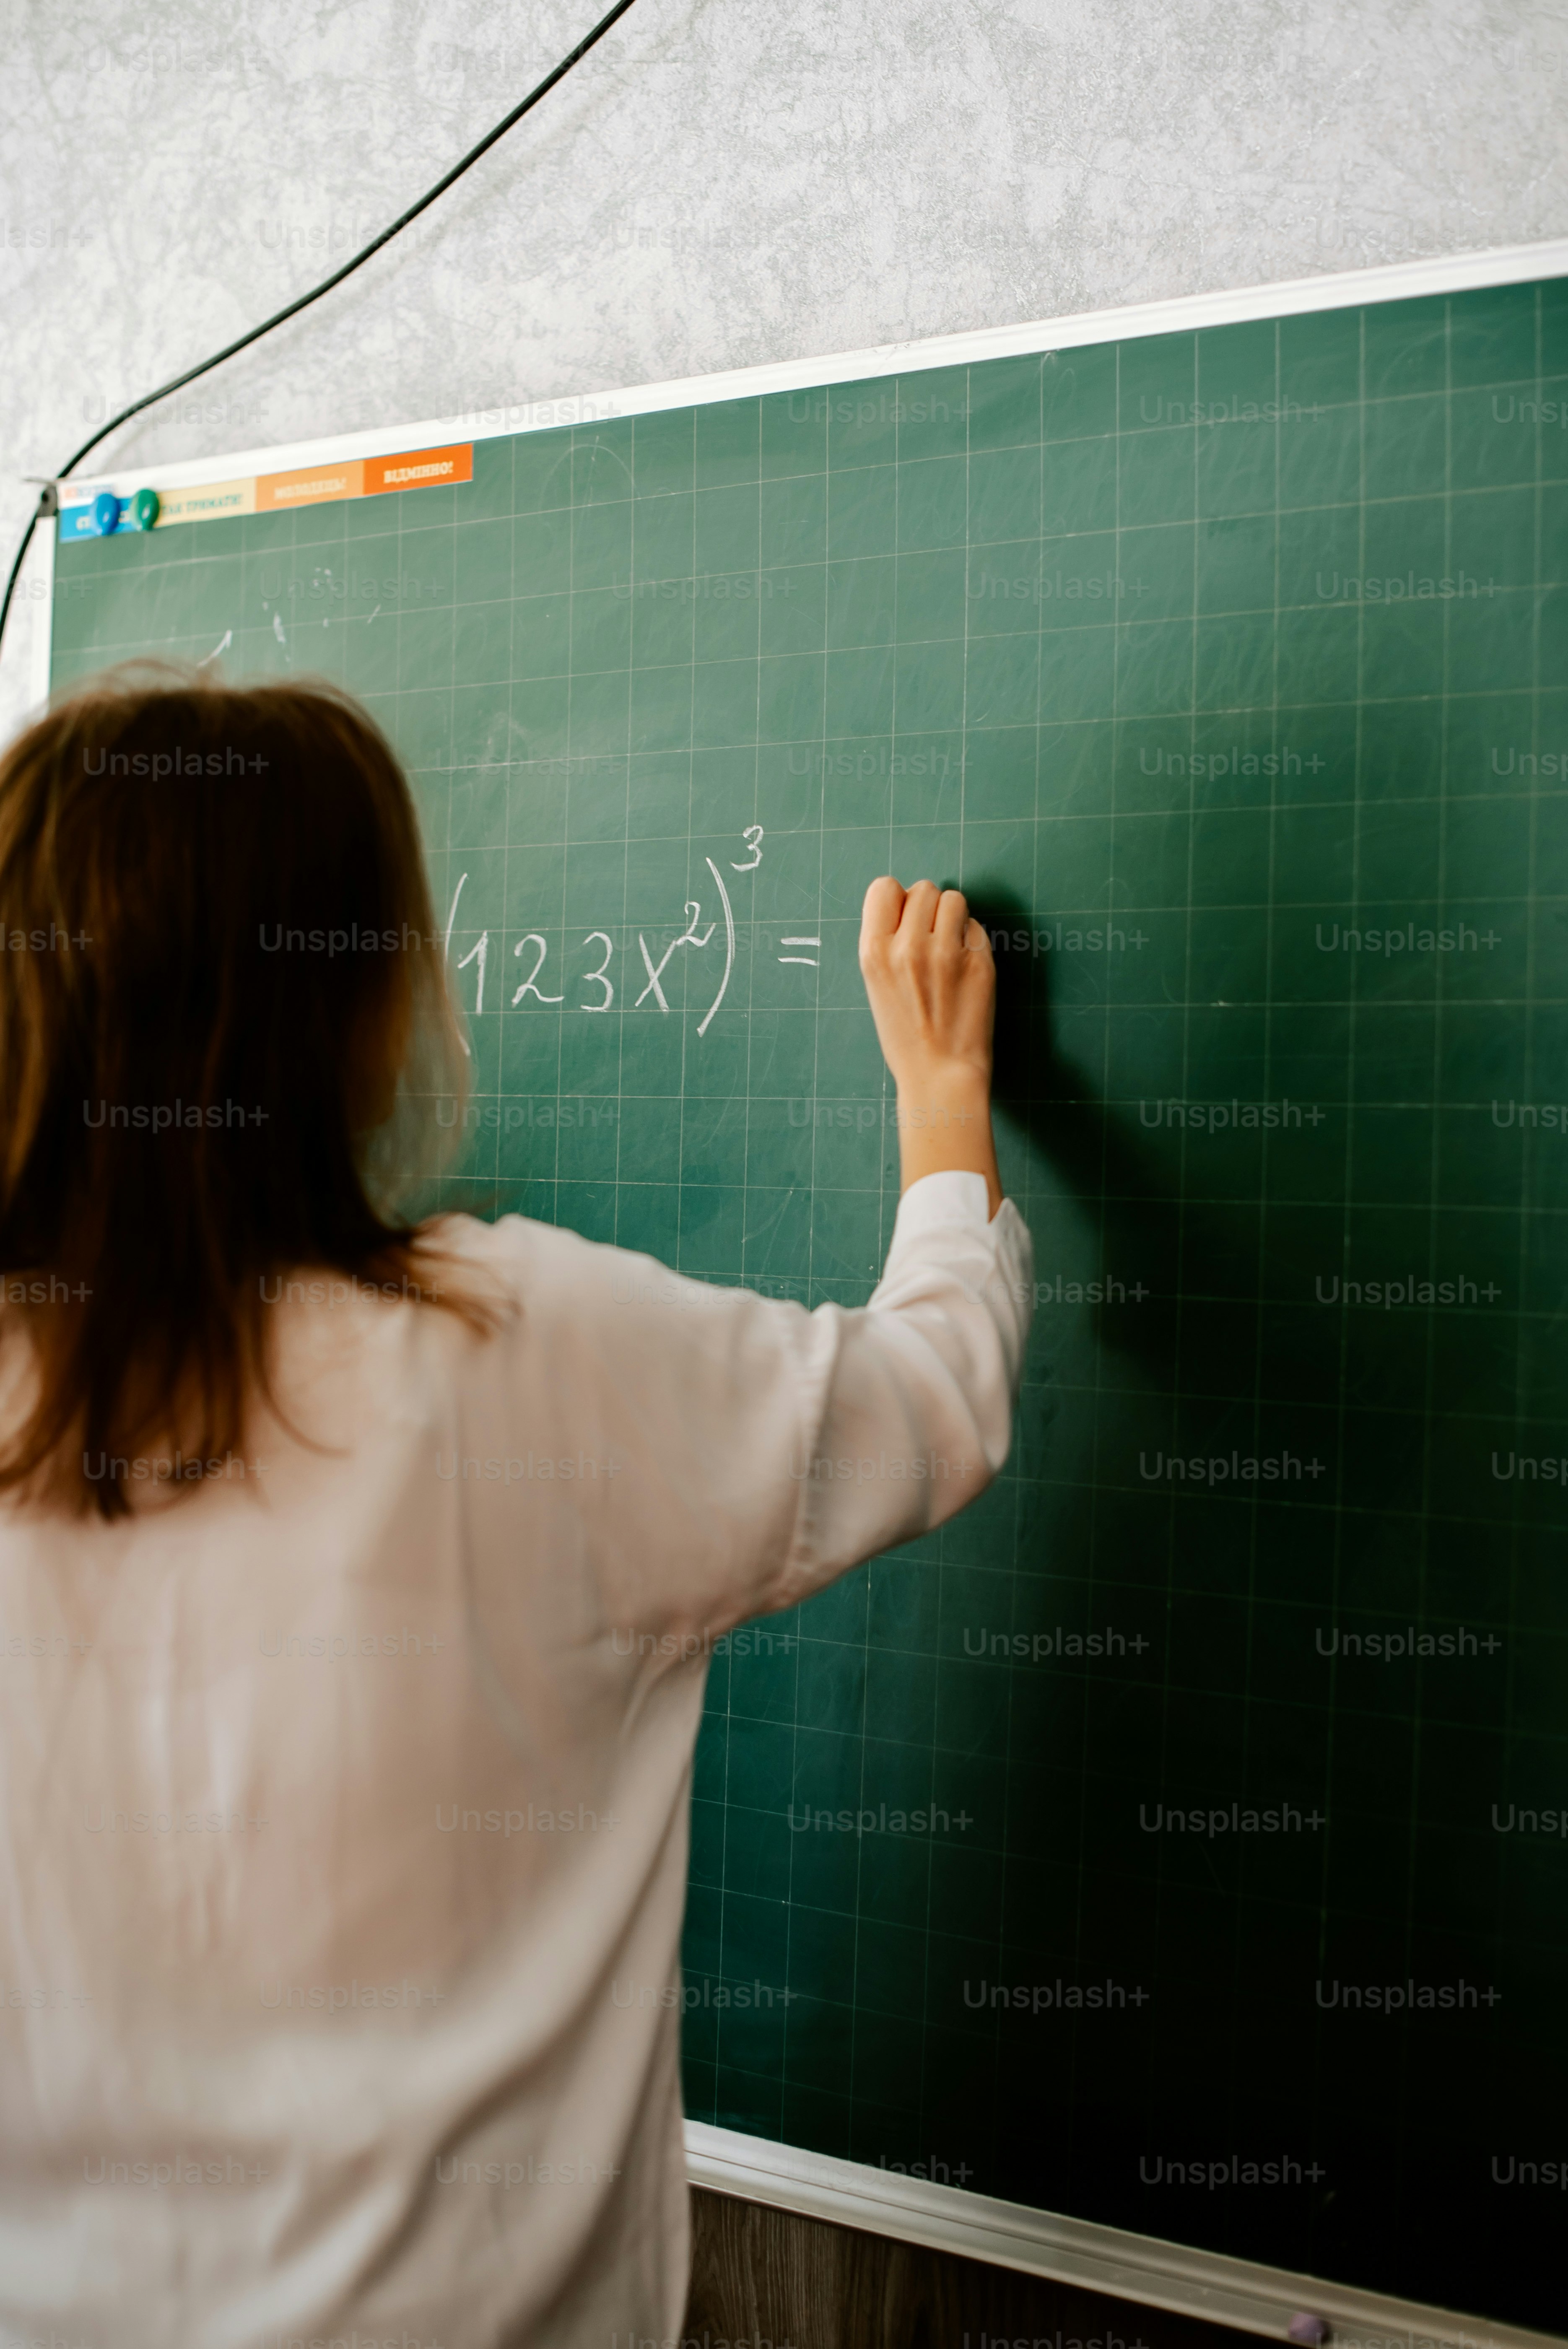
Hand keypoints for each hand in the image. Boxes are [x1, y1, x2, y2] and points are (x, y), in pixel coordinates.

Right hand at [858, 877, 1001, 1214]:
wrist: (939, 1075)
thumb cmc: (905, 1035)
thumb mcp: (876, 985)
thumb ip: (887, 941)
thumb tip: (908, 904)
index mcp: (874, 952)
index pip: (884, 887)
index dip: (897, 900)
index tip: (904, 920)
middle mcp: (908, 947)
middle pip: (923, 889)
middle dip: (928, 909)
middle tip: (931, 941)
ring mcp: (946, 953)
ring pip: (954, 900)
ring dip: (954, 919)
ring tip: (950, 950)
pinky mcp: (979, 962)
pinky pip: (976, 928)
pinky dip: (972, 942)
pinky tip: (965, 970)